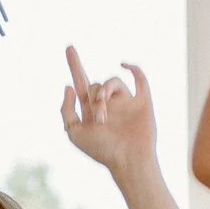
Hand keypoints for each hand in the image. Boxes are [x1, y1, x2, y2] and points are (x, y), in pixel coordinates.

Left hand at [61, 49, 157, 180]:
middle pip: (96, 86)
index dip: (75, 65)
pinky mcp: (142, 102)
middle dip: (94, 99)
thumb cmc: (102, 151)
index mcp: (91, 110)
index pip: (81, 82)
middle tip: (99, 120)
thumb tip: (69, 87)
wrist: (129, 161)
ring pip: (112, 81)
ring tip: (105, 115)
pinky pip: (140, 79)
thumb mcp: (74, 133)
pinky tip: (124, 64)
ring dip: (105, 93)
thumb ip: (66, 111)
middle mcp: (108, 103)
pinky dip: (134, 69)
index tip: (69, 47)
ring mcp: (126, 102)